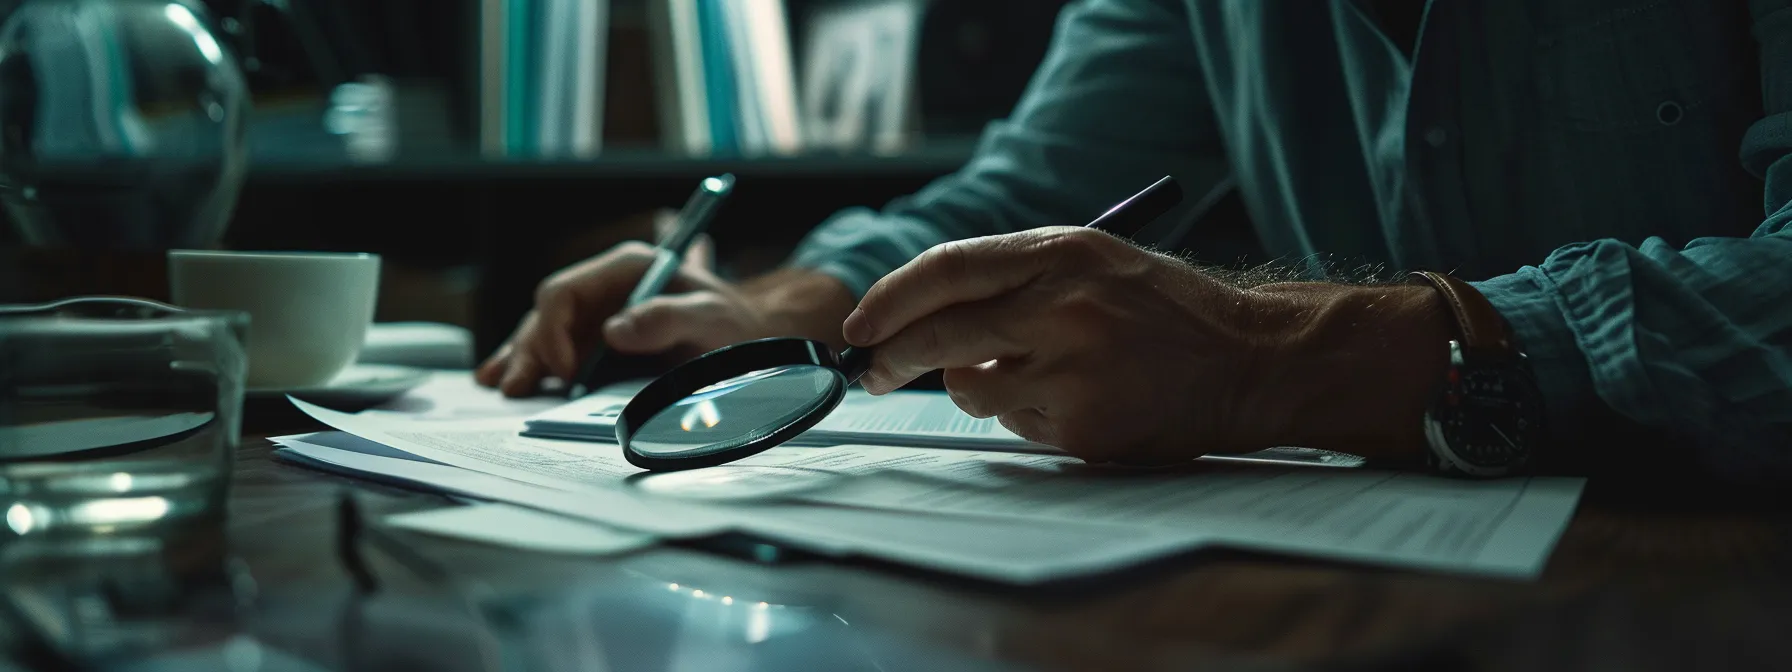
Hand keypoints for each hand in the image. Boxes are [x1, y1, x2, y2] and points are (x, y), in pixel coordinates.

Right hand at [476, 236, 754, 395]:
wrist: (752, 342)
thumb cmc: (736, 325)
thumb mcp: (713, 318)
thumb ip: (669, 318)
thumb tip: (616, 331)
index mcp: (627, 269)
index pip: (565, 292)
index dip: (553, 330)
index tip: (566, 370)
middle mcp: (606, 290)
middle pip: (548, 317)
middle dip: (530, 352)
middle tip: (517, 388)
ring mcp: (600, 317)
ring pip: (545, 335)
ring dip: (522, 361)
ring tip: (504, 387)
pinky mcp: (600, 344)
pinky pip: (557, 353)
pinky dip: (533, 367)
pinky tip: (505, 380)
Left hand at [842, 227, 1452, 463]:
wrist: (1248, 361)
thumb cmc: (1161, 310)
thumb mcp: (1091, 262)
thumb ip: (1012, 275)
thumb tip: (915, 308)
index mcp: (1062, 253)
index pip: (945, 269)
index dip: (889, 298)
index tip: (859, 325)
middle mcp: (1063, 307)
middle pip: (939, 334)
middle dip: (891, 357)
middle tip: (873, 371)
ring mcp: (1072, 371)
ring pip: (971, 389)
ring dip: (976, 388)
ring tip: (1031, 376)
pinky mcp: (1082, 426)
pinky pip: (1016, 426)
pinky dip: (1026, 417)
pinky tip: (1075, 401)